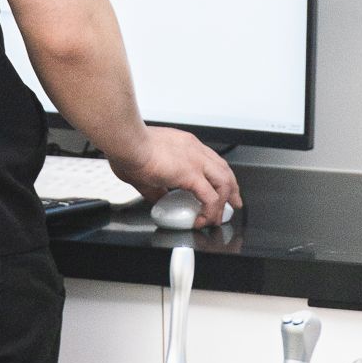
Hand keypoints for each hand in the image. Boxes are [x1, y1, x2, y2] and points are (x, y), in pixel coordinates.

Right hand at [122, 130, 240, 223]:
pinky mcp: (191, 174)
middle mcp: (195, 150)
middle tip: (233, 203)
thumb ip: (156, 187)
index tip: (218, 187)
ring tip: (219, 217)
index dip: (217, 176)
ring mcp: (196, 161)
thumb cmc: (129, 150)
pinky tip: (203, 219)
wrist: (127, 143)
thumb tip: (159, 199)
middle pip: (224, 169)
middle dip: (232, 188)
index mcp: (185, 145)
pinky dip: (210, 211)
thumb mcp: (146, 171)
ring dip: (225, 201)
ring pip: (224, 182)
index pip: (210, 160)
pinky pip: (211, 197)